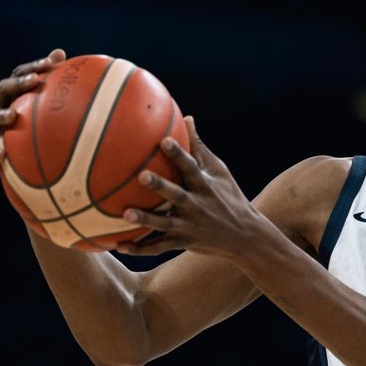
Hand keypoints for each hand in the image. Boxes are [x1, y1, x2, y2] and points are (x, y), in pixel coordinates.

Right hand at [0, 48, 65, 165]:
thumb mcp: (47, 108)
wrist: (19, 158)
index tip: (49, 63)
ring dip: (0, 114)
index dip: (33, 67)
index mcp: (13, 94)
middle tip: (33, 80)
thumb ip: (56, 86)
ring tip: (12, 115)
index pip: (21, 75)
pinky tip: (1, 154)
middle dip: (17, 83)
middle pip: (4, 89)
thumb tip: (66, 55)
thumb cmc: (36, 127)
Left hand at [116, 116, 277, 258]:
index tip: (164, 140)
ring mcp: (191, 226)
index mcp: (205, 186)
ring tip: (126, 214)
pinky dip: (140, 248)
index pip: (191, 167)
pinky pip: (159, 247)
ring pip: (165, 223)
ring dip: (146, 220)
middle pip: (177, 195)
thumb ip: (199, 147)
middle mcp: (198, 205)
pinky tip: (119, 246)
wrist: (246, 236)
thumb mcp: (220, 171)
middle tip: (142, 175)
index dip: (179, 154)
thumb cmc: (229, 197)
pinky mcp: (184, 242)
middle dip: (161, 186)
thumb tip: (186, 117)